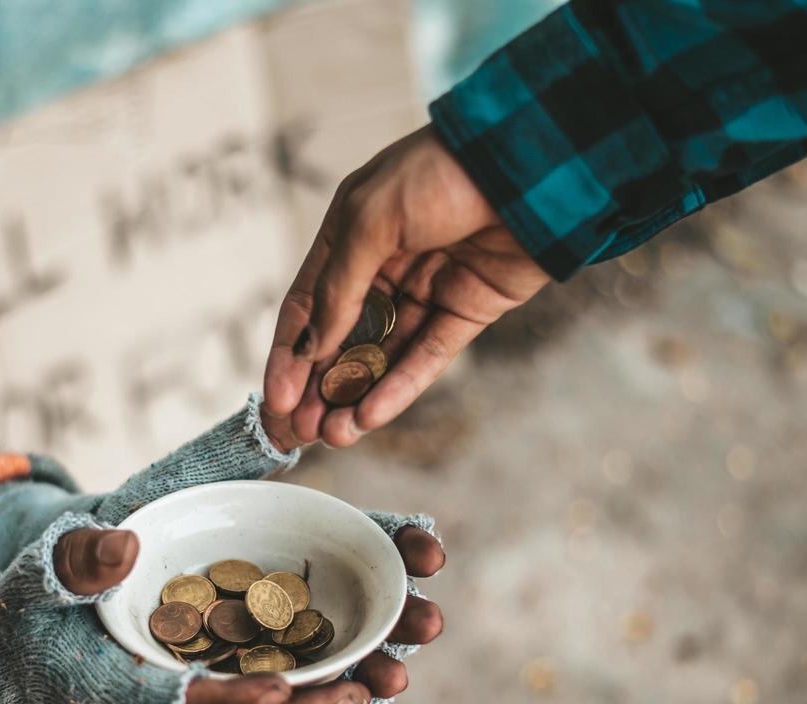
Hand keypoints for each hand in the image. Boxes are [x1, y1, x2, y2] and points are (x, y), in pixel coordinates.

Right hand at [54, 524, 444, 703]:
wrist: (8, 676)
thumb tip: (122, 545)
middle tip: (367, 690)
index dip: (229, 702)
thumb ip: (73, 562)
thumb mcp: (32, 576)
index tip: (283, 685)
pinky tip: (363, 696)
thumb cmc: (24, 618)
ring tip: (387, 685)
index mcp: (105, 695)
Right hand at [261, 125, 550, 449]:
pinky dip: (400, 387)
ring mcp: (427, 290)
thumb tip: (312, 347)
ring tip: (335, 436)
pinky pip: (427, 357)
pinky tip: (372, 415)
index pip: (307, 307)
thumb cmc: (443, 171)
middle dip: (318, 389)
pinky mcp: (467, 310)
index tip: (277, 401)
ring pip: (382, 357)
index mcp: (350, 234)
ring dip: (355, 397)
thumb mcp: (372, 219)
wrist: (529, 164)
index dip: (289, 356)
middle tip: (300, 433)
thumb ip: (339, 287)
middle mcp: (384, 265)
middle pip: (341, 340)